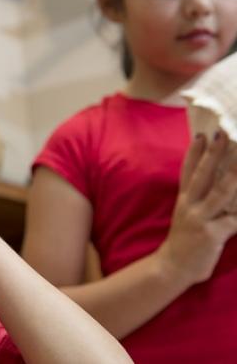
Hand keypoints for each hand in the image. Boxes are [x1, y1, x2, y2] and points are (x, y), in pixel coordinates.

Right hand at [156, 131, 236, 285]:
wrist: (172, 268)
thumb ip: (201, 201)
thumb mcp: (187, 217)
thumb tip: (223, 184)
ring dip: (232, 176)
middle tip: (222, 136)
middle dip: (213, 155)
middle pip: (202, 175)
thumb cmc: (185, 242)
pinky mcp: (210, 233)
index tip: (202, 134)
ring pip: (219, 193)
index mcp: (184, 200)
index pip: (188, 171)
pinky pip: (233, 220)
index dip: (194, 153)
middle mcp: (189, 206)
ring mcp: (199, 219)